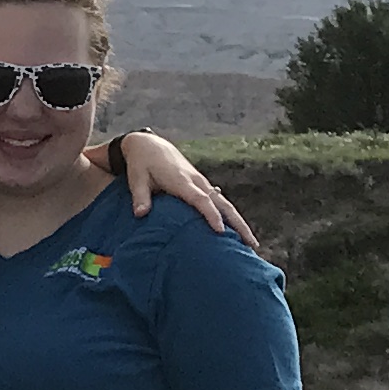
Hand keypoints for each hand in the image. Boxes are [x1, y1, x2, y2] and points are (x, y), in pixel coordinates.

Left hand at [113, 132, 258, 245]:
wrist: (150, 145)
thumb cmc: (142, 163)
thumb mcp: (136, 179)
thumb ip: (140, 197)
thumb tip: (140, 214)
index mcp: (182, 181)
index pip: (201, 200)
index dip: (211, 215)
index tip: (220, 231)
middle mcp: (197, 182)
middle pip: (223, 204)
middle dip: (238, 224)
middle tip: (251, 244)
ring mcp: (202, 184)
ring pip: (225, 204)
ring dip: (239, 222)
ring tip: (252, 244)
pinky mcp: (202, 186)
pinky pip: (220, 202)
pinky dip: (231, 217)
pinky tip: (237, 232)